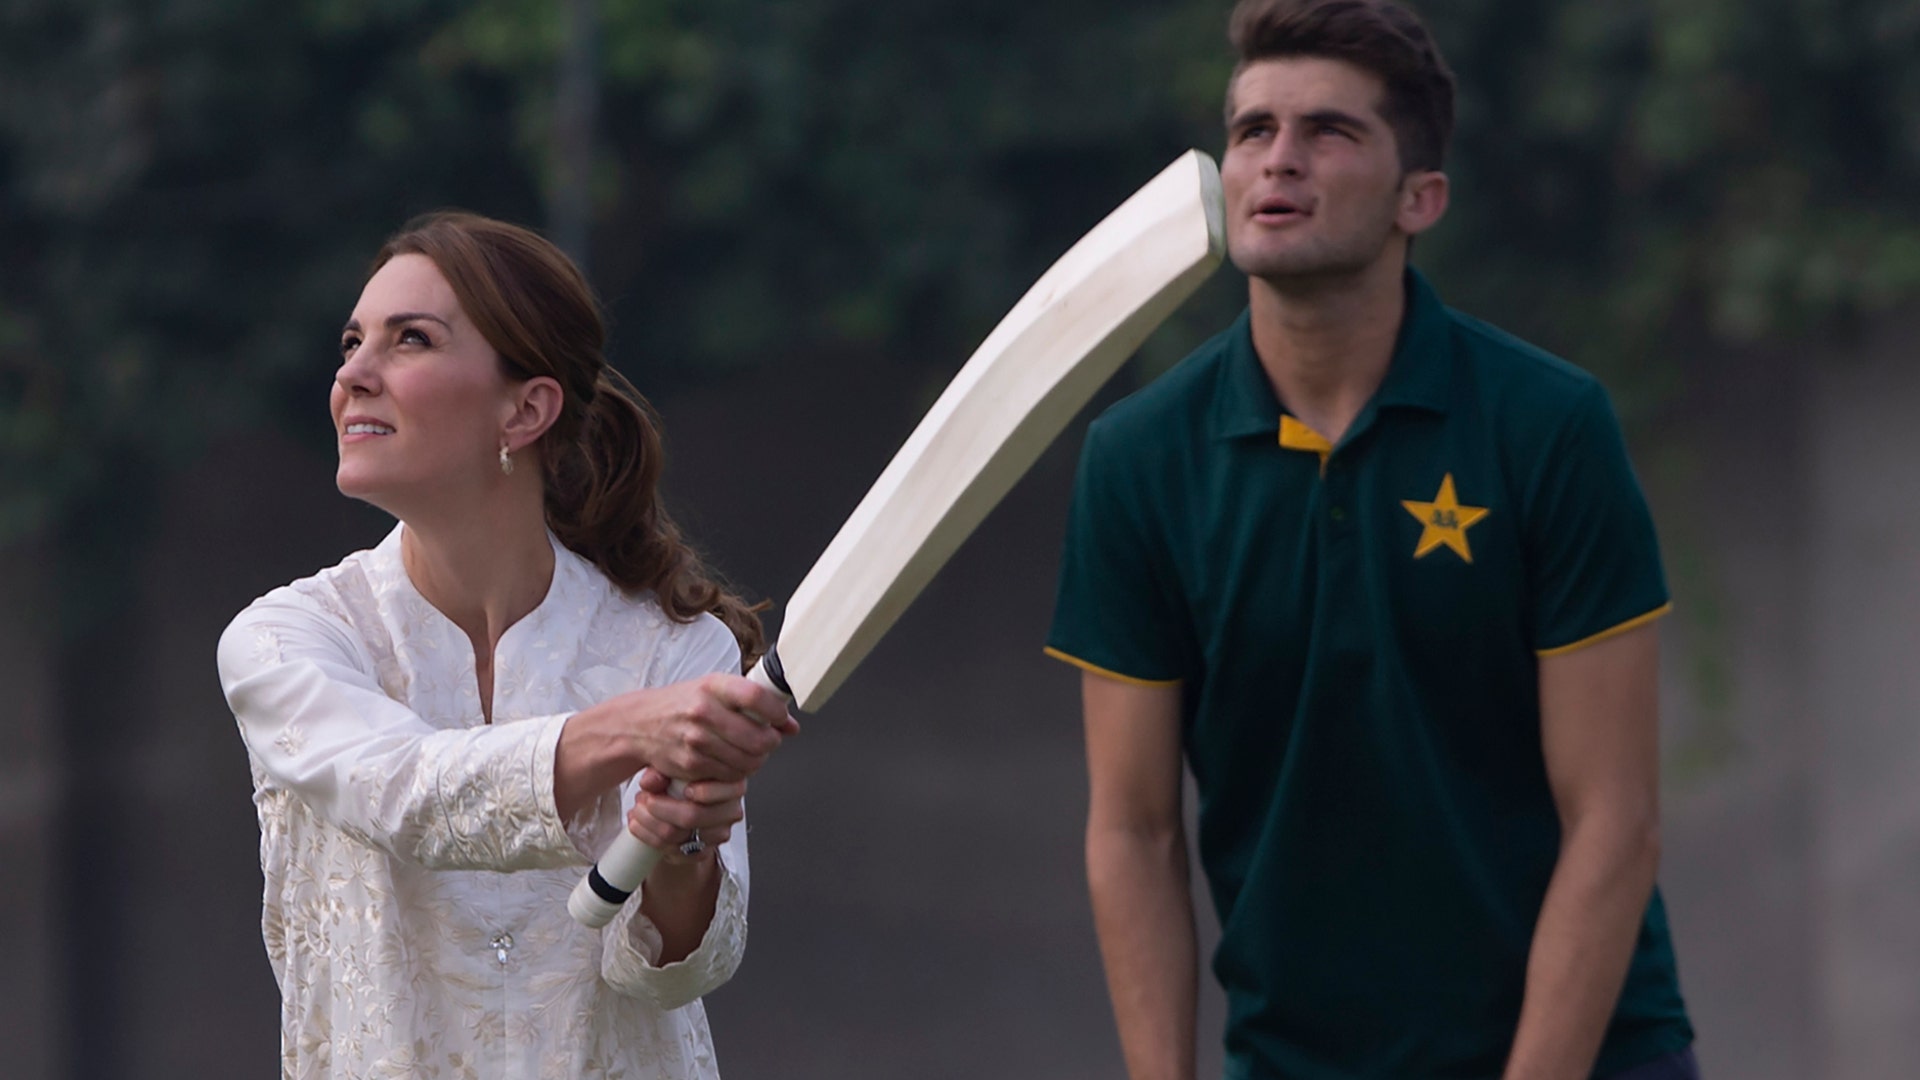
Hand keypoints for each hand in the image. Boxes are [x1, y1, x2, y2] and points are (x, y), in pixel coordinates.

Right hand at [613, 672, 798, 783]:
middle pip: (759, 738)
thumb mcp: (714, 691)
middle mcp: (703, 711)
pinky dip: (737, 772)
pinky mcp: (691, 764)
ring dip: (756, 760)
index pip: (756, 697)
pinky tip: (730, 761)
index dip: (777, 712)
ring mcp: (696, 740)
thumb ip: (753, 703)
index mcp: (712, 686)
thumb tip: (791, 726)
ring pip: (749, 761)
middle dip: (771, 743)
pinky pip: (730, 775)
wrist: (638, 724)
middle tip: (767, 740)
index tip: (780, 718)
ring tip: (749, 751)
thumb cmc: (681, 704)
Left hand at [625, 769, 746, 861]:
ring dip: (648, 823)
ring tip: (636, 810)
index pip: (723, 791)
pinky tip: (638, 826)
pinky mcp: (703, 852)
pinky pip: (673, 852)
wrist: (686, 807)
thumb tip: (649, 781)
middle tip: (642, 798)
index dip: (701, 792)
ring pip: (676, 835)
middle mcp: (731, 811)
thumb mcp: (676, 768)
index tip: (681, 788)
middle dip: (659, 808)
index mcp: (733, 784)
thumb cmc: (685, 782)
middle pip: (693, 816)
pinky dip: (649, 838)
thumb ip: (662, 770)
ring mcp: (718, 834)